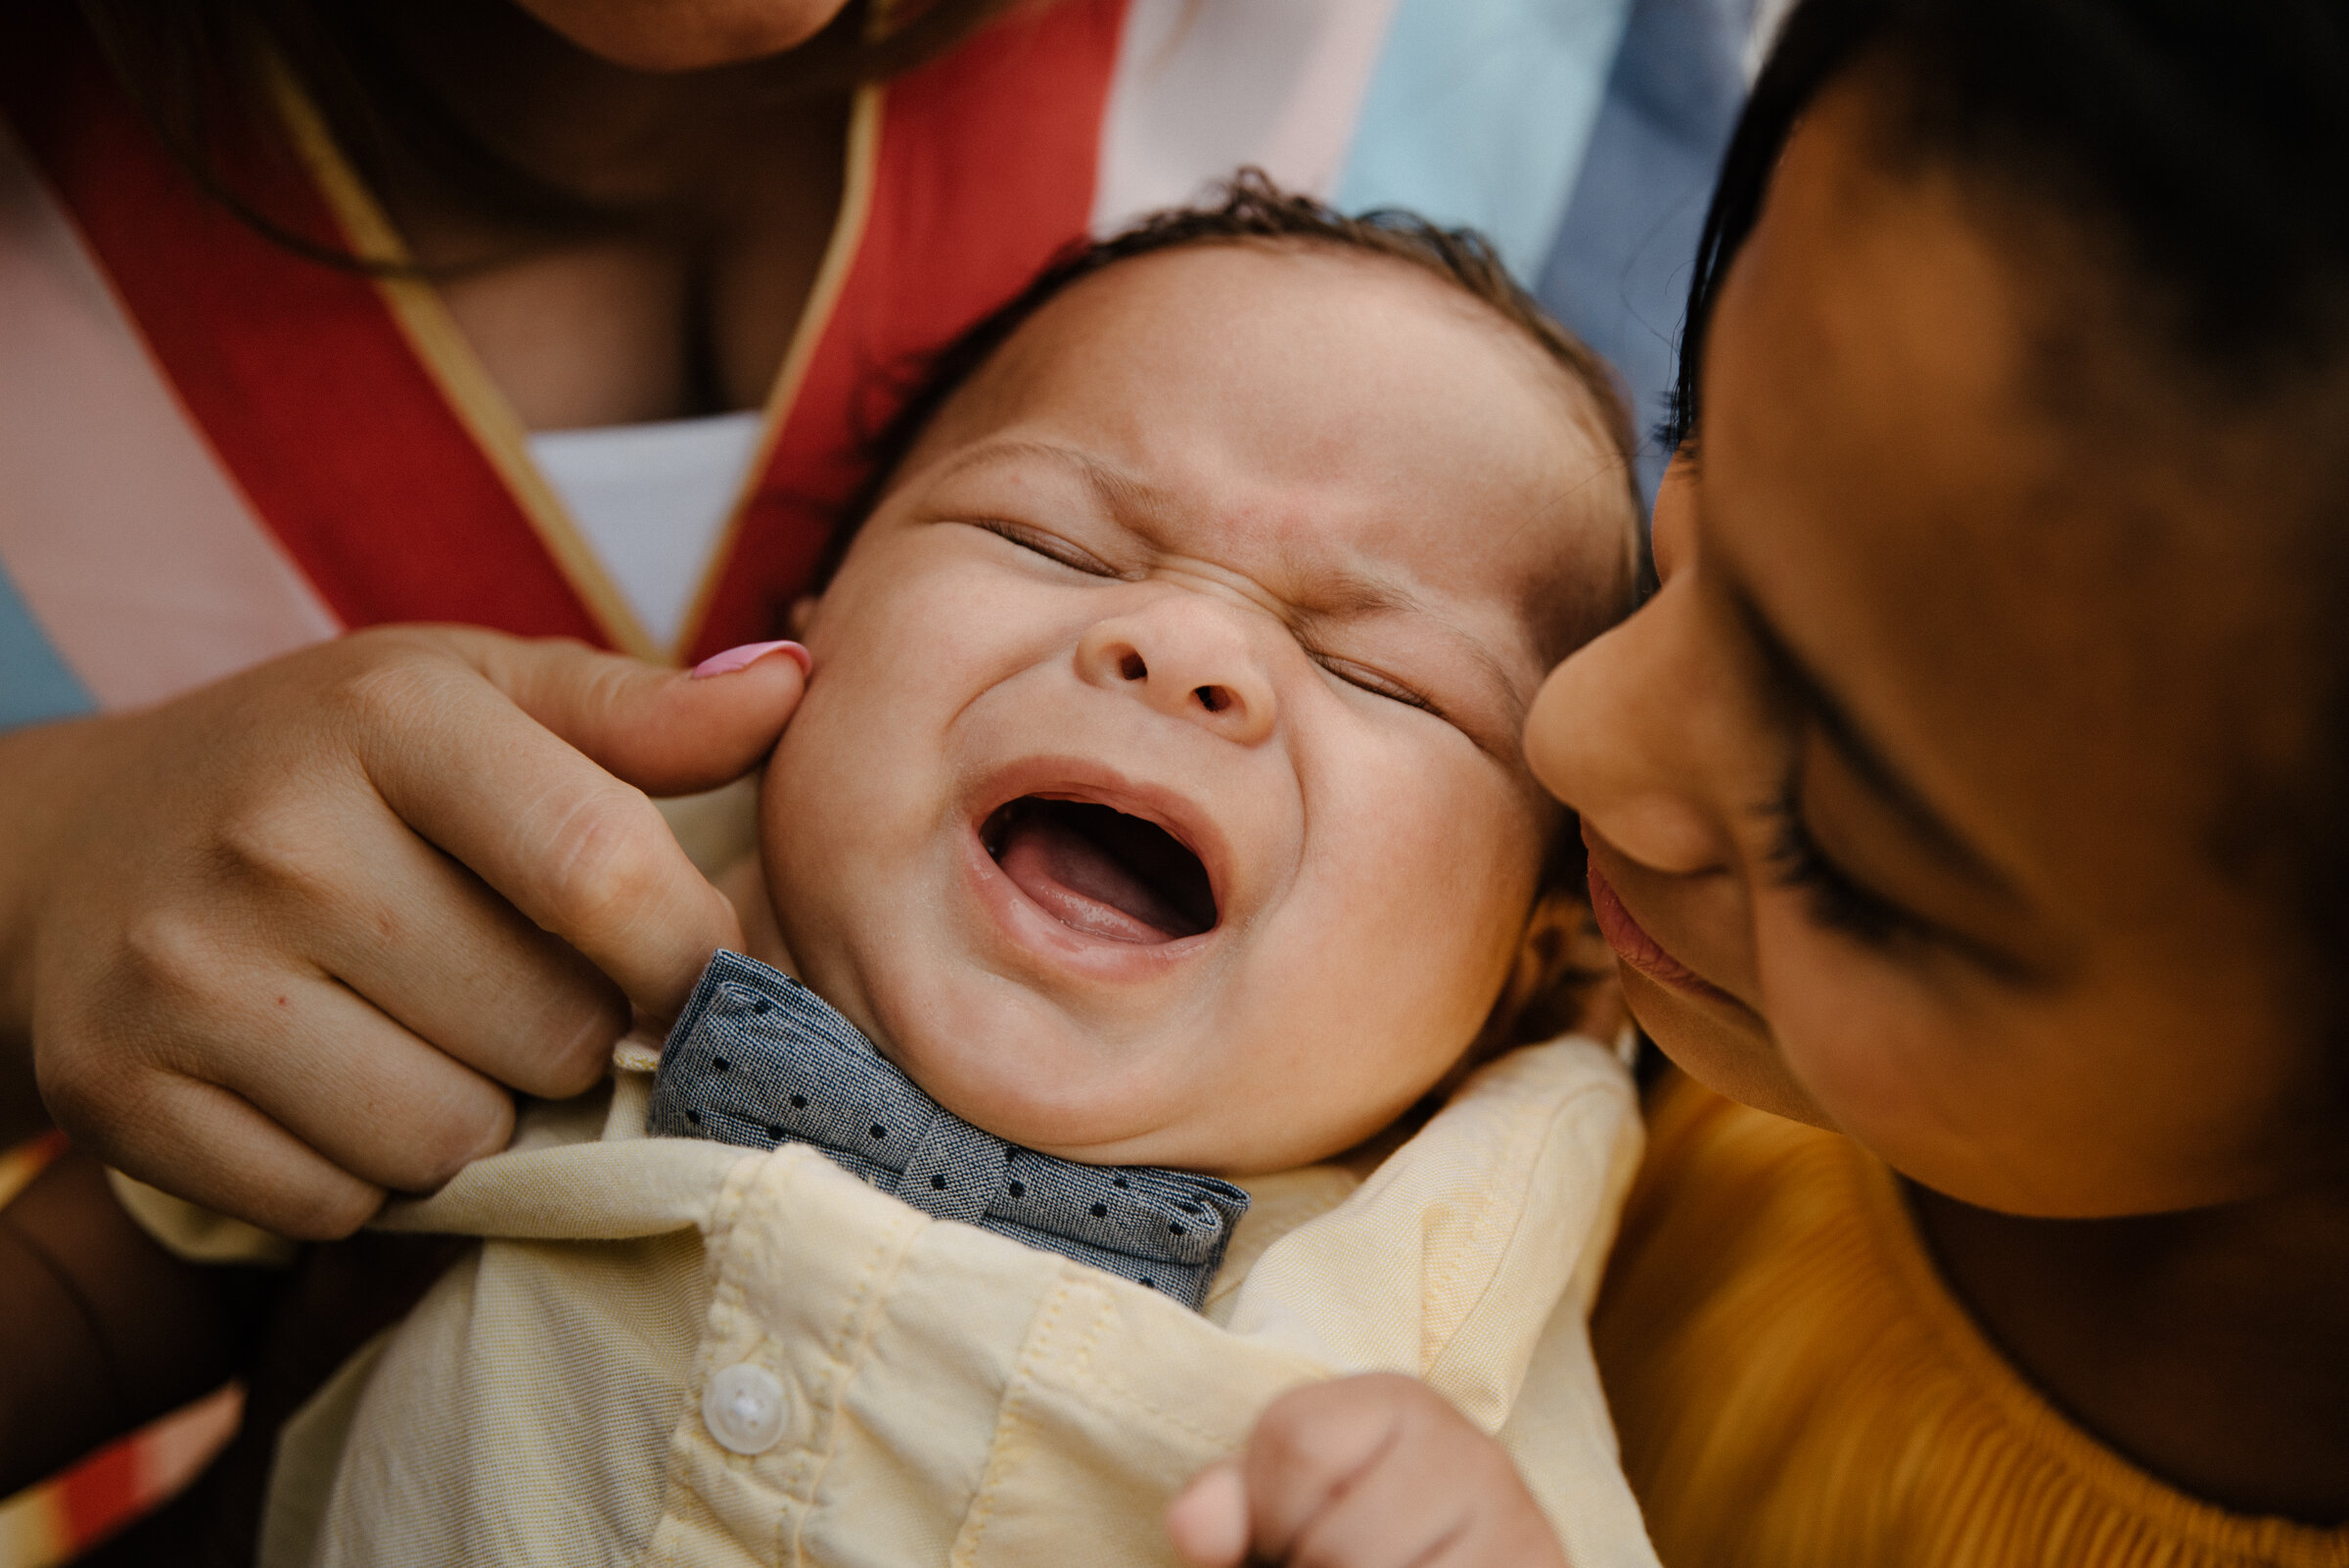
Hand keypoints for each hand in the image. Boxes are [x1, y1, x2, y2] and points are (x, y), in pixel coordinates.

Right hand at [0, 627, 806, 1237]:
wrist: (86, 842)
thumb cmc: (332, 765)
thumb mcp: (477, 694)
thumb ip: (642, 711)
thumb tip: (794, 685)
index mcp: (392, 718)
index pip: (607, 876)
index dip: (691, 957)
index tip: (697, 974)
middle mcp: (277, 841)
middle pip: (549, 1035)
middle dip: (573, 1037)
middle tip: (522, 991)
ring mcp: (185, 975)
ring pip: (451, 1140)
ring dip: (479, 1116)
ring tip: (436, 1038)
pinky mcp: (119, 1094)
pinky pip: (337, 1202)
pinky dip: (366, 1174)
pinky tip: (342, 1087)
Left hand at [1166, 1374, 1568, 1567]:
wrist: (1452, 1553)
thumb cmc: (1347, 1532)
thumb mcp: (1281, 1505)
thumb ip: (1229, 1507)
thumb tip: (1194, 1527)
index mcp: (1396, 1401)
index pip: (1296, 1442)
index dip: (1270, 1511)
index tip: (1291, 1530)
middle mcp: (1470, 1449)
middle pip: (1341, 1544)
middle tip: (1333, 1564)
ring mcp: (1518, 1519)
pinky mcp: (1542, 1565)